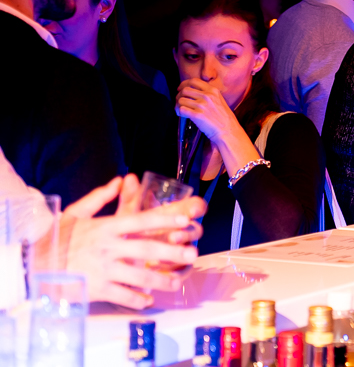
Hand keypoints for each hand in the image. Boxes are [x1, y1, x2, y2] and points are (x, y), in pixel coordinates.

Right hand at [58, 177, 205, 308]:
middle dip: (172, 251)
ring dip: (162, 279)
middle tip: (192, 254)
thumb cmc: (58, 238)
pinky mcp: (96, 289)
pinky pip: (122, 296)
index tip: (185, 220)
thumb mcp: (76, 213)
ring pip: (139, 276)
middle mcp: (107, 248)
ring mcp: (102, 270)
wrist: (34, 264)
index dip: (165, 219)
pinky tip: (150, 300)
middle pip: (146, 248)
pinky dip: (138, 299)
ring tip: (177, 281)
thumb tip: (121, 180)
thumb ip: (101, 197)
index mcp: (105, 228)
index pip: (140, 220)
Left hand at [176, 78, 245, 144]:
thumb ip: (209, 94)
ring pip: (181, 99)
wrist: (228, 131)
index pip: (194, 81)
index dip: (184, 83)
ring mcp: (202, 105)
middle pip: (185, 89)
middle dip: (179, 95)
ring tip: (180, 109)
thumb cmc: (224, 118)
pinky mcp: (197, 115)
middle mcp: (207, 96)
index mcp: (213, 91)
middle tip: (179, 100)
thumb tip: (194, 92)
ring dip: (178, 104)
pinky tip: (182, 114)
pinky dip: (178, 112)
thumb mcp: (220, 100)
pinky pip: (181, 109)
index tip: (181, 88)